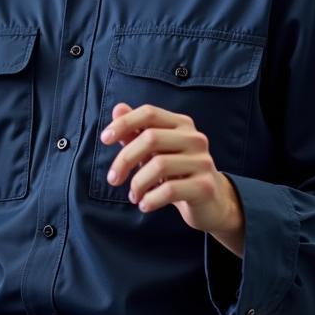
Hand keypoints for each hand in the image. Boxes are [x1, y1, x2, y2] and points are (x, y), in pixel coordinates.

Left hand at [101, 103, 244, 255]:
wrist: (210, 202)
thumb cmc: (176, 172)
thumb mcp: (154, 152)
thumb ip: (135, 132)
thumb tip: (117, 109)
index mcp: (181, 124)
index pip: (149, 113)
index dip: (124, 123)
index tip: (104, 139)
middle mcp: (194, 138)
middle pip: (150, 138)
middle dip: (124, 160)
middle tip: (113, 179)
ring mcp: (203, 161)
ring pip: (158, 165)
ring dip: (137, 184)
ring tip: (133, 195)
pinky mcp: (205, 186)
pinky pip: (170, 190)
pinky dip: (150, 199)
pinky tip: (144, 204)